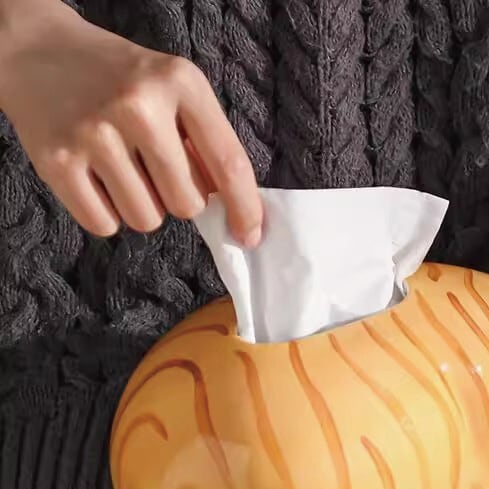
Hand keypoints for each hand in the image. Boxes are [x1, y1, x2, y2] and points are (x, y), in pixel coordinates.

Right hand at [0, 0, 261, 245]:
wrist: (38, 50)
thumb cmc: (121, 80)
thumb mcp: (175, 91)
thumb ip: (206, 144)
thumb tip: (232, 208)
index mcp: (180, 82)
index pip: (229, 163)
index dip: (245, 209)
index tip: (249, 236)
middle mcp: (138, 105)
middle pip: (187, 204)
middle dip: (178, 199)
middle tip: (154, 168)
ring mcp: (94, 133)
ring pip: (146, 220)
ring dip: (141, 206)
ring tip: (122, 167)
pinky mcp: (57, 161)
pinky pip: (105, 225)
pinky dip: (106, 213)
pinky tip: (95, 176)